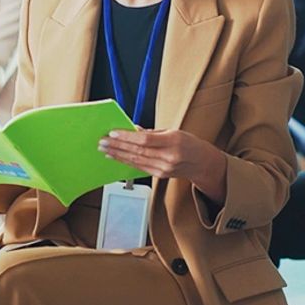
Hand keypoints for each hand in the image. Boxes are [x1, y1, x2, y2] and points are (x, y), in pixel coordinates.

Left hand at [98, 128, 226, 203]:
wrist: (202, 163)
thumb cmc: (188, 143)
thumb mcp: (173, 131)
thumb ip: (152, 132)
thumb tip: (132, 129)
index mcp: (173, 141)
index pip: (145, 140)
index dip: (128, 137)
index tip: (113, 133)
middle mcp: (168, 157)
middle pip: (138, 151)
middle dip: (118, 146)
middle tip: (102, 141)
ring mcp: (164, 168)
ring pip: (136, 161)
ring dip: (118, 154)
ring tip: (105, 149)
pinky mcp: (160, 175)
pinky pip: (139, 167)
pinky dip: (126, 161)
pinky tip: (116, 157)